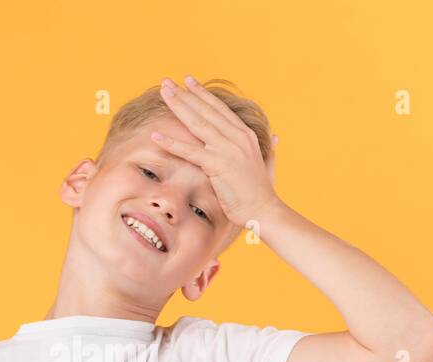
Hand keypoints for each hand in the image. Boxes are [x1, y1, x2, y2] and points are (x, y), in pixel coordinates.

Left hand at [151, 74, 280, 227]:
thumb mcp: (266, 163)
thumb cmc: (261, 191)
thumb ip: (269, 147)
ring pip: (197, 123)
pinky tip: (156, 135)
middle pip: (205, 110)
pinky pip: (190, 151)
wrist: (264, 210)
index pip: (219, 108)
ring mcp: (228, 149)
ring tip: (163, 93)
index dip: (202, 94)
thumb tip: (275, 137)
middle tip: (167, 82)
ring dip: (178, 106)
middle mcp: (237, 137)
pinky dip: (172, 143)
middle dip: (185, 94)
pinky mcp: (218, 165)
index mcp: (245, 134)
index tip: (188, 81)